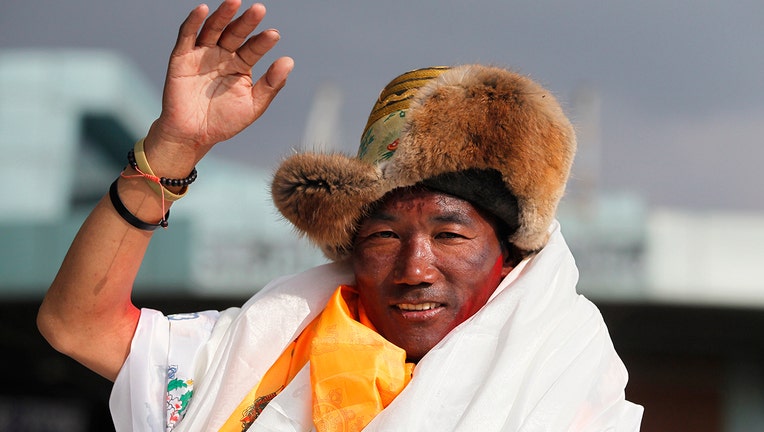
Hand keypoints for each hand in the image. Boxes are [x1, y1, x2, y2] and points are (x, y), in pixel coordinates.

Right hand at [147, 0, 293, 163]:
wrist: (193, 136)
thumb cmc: (224, 122)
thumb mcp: (253, 106)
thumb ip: (271, 85)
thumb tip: (289, 61)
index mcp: (240, 65)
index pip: (253, 48)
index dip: (263, 41)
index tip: (274, 35)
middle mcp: (222, 55)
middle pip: (235, 33)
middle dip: (246, 22)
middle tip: (259, 10)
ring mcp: (202, 54)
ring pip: (213, 29)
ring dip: (223, 15)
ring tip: (235, 2)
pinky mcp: (181, 57)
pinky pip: (187, 36)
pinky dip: (193, 22)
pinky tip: (203, 10)